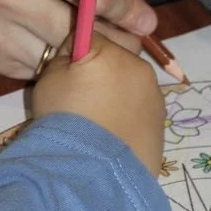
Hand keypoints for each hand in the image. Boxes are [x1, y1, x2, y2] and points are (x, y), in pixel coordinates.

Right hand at [0, 0, 158, 78]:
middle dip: (116, 38)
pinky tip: (62, 49)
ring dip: (91, 56)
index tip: (145, 20)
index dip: (126, 9)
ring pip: (67, 59)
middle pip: (83, 33)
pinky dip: (64, 64)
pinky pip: (47, 71)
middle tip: (130, 37)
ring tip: (97, 42)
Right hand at [32, 32, 164, 176]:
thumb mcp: (49, 79)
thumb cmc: (66, 120)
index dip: (73, 54)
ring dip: (116, 96)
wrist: (92, 174)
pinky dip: (126, 118)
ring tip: (96, 124)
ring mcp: (156, 98)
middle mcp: (141, 69)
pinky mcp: (161, 124)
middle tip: (79, 102)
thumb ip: (63, 57)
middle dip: (99, 73)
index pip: (91, 36)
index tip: (64, 76)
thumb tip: (75, 53)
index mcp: (114, 54)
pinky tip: (111, 137)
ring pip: (129, 86)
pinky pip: (138, 111)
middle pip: (115, 60)